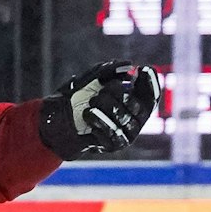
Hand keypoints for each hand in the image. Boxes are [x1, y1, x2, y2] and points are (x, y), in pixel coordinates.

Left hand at [38, 62, 161, 160]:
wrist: (58, 122)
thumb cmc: (79, 98)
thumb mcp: (92, 79)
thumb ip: (108, 70)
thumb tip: (128, 66)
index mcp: (136, 103)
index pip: (152, 95)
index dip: (150, 82)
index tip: (143, 69)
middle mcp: (136, 120)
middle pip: (139, 105)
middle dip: (119, 93)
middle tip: (102, 90)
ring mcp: (127, 135)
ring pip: (124, 118)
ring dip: (106, 106)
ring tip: (92, 102)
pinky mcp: (114, 146)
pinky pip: (112, 133)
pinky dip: (99, 121)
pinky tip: (88, 114)